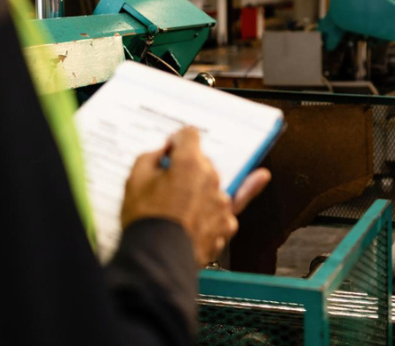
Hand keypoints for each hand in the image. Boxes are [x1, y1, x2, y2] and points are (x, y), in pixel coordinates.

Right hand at [122, 127, 236, 265]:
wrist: (156, 260)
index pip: (190, 135)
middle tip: (168, 185)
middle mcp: (211, 179)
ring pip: (212, 187)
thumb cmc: (144, 220)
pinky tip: (260, 179)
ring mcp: (221, 203)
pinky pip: (224, 210)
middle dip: (188, 169)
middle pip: (203, 163)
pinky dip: (219, 208)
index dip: (178, 141)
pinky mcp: (226, 224)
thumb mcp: (134, 179)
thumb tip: (162, 153)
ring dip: (200, 191)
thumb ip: (150, 157)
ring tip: (179, 207)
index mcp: (189, 163)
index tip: (171, 150)